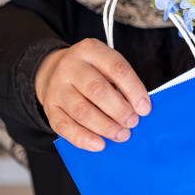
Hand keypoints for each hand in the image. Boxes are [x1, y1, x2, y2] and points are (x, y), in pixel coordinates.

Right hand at [35, 38, 150, 151]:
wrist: (53, 70)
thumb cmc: (90, 70)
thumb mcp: (106, 64)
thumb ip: (122, 82)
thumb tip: (138, 108)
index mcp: (90, 50)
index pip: (116, 68)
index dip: (134, 89)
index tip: (145, 108)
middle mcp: (70, 66)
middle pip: (97, 90)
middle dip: (119, 110)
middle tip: (133, 122)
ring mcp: (57, 87)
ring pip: (82, 111)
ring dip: (105, 126)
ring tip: (122, 134)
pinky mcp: (49, 107)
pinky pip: (65, 126)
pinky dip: (84, 138)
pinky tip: (99, 144)